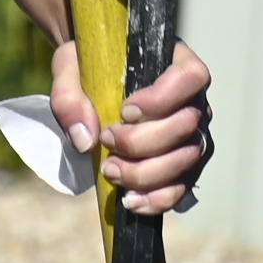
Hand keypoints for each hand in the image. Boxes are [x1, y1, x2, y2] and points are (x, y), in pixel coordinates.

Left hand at [50, 37, 212, 214]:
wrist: (93, 85)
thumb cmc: (88, 68)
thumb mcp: (69, 67)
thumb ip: (69, 96)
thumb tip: (86, 141)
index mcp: (175, 62)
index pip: (190, 78)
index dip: (162, 99)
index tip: (125, 111)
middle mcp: (194, 100)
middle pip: (187, 126)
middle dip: (144, 142)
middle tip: (106, 140)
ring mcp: (193, 135)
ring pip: (187, 160)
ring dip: (147, 173)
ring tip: (110, 171)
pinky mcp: (184, 166)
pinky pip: (183, 188)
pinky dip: (158, 198)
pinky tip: (130, 200)